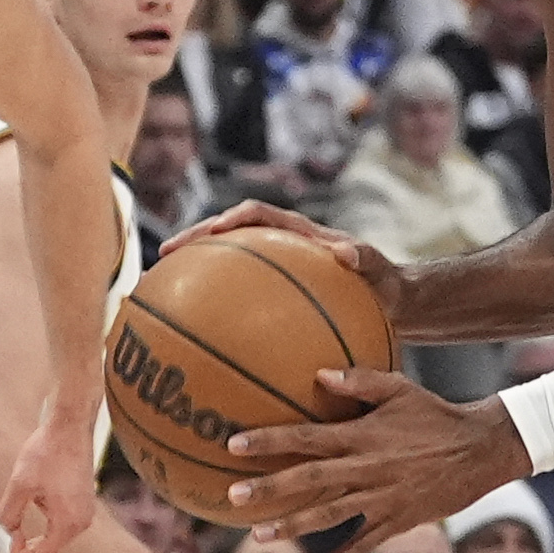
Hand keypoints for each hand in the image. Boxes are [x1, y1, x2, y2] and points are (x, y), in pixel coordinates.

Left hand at [0, 410, 100, 552]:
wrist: (70, 425)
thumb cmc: (48, 451)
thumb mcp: (19, 485)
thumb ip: (10, 515)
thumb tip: (11, 533)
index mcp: (67, 523)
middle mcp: (81, 522)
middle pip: (46, 552)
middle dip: (20, 551)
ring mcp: (83, 512)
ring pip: (52, 538)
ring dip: (31, 535)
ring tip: (12, 517)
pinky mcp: (81, 502)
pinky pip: (59, 523)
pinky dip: (41, 523)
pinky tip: (29, 503)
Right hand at [166, 202, 405, 315]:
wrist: (391, 300)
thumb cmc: (385, 284)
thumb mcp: (381, 272)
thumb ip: (366, 260)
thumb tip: (346, 253)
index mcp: (300, 231)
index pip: (258, 214)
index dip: (230, 220)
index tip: (208, 234)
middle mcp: (281, 244)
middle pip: (227, 234)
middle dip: (194, 241)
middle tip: (163, 257)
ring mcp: (275, 269)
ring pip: (227, 263)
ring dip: (196, 271)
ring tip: (163, 290)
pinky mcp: (273, 293)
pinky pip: (240, 296)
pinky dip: (219, 309)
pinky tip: (199, 338)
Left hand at [223, 374, 525, 552]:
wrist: (480, 450)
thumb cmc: (436, 414)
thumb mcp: (401, 388)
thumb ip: (359, 381)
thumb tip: (319, 374)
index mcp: (362, 436)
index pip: (306, 438)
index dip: (269, 441)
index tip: (234, 444)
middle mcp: (367, 469)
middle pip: (309, 481)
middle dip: (269, 490)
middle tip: (233, 497)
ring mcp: (381, 499)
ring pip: (328, 516)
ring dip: (292, 527)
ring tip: (258, 536)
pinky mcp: (397, 521)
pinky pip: (361, 546)